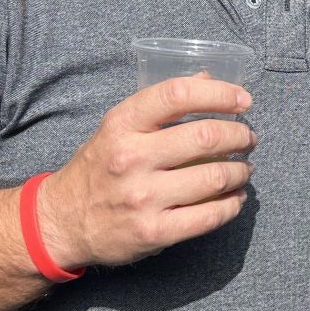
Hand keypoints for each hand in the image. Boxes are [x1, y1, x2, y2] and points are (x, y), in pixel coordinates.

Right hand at [34, 77, 256, 269]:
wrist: (61, 222)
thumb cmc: (98, 168)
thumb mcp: (117, 128)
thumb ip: (160, 105)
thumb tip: (208, 78)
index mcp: (121, 124)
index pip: (177, 94)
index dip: (218, 94)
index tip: (242, 100)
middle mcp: (131, 158)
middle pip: (205, 136)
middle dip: (239, 135)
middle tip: (248, 138)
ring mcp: (143, 197)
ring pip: (214, 177)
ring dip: (240, 170)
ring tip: (243, 168)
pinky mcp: (153, 232)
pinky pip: (209, 217)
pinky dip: (232, 205)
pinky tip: (236, 197)